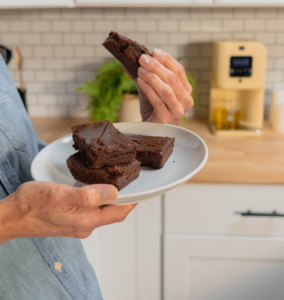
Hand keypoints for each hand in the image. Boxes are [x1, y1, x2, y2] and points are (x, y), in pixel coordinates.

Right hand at [0, 182, 134, 244]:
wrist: (12, 216)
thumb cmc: (33, 205)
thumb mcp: (62, 195)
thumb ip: (89, 195)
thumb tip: (113, 191)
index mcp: (87, 221)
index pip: (119, 212)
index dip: (132, 202)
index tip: (141, 190)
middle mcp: (85, 225)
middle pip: (111, 212)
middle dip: (122, 199)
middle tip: (128, 181)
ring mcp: (77, 224)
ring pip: (101, 211)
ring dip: (109, 199)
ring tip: (114, 182)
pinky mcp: (69, 220)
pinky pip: (90, 210)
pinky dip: (97, 200)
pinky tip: (94, 190)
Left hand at [123, 49, 193, 124]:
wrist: (151, 130)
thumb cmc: (154, 109)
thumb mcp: (150, 89)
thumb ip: (143, 76)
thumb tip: (127, 60)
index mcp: (186, 91)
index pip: (179, 71)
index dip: (167, 60)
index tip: (154, 51)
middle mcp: (186, 101)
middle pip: (173, 79)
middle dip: (157, 66)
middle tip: (142, 59)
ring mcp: (178, 111)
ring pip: (167, 90)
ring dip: (152, 77)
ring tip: (140, 70)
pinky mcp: (167, 119)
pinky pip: (158, 101)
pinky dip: (148, 89)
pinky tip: (140, 81)